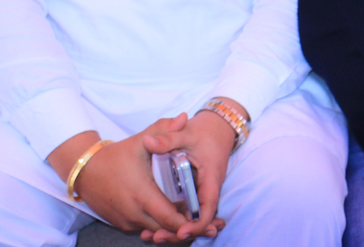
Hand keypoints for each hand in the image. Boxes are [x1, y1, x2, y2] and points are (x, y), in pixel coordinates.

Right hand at [48, 118, 209, 242]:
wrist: (84, 171)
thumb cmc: (115, 156)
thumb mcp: (140, 141)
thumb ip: (164, 130)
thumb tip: (185, 116)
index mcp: (142, 194)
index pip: (170, 219)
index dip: (188, 222)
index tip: (204, 219)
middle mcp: (134, 213)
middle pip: (166, 229)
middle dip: (185, 227)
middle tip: (205, 222)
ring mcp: (127, 221)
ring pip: (156, 230)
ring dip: (172, 227)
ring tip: (191, 218)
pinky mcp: (122, 224)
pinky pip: (145, 228)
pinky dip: (158, 225)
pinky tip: (170, 215)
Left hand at [141, 99, 242, 242]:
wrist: (216, 128)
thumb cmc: (204, 132)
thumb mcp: (186, 134)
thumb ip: (168, 138)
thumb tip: (148, 142)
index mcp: (210, 180)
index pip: (208, 209)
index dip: (197, 224)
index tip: (181, 231)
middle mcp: (207, 191)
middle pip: (197, 220)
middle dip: (178, 232)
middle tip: (156, 237)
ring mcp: (199, 193)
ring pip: (190, 218)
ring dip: (173, 229)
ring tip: (150, 236)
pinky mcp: (192, 192)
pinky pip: (185, 211)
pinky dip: (172, 221)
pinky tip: (152, 227)